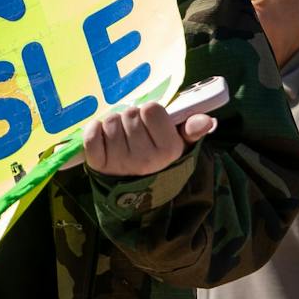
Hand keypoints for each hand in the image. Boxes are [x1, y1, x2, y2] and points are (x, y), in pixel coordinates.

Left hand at [83, 101, 215, 177]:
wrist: (136, 189)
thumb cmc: (157, 158)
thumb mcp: (179, 144)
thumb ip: (192, 130)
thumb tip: (207, 120)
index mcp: (167, 149)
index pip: (151, 109)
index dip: (150, 114)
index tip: (151, 125)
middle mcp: (144, 158)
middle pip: (129, 114)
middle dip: (130, 119)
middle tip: (134, 133)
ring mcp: (120, 162)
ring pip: (110, 122)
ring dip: (112, 125)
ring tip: (121, 138)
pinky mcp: (98, 164)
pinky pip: (91, 136)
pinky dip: (93, 132)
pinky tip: (102, 139)